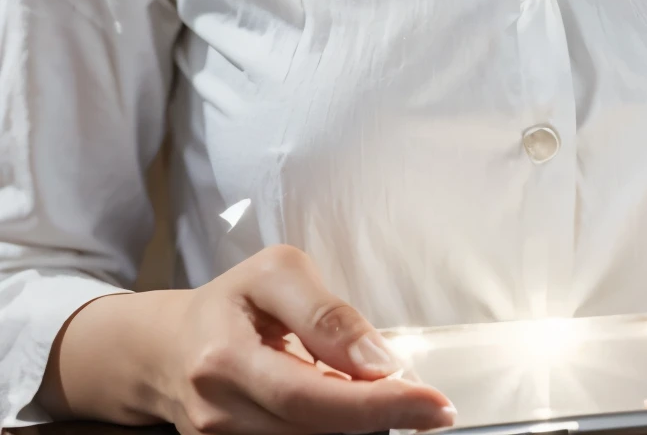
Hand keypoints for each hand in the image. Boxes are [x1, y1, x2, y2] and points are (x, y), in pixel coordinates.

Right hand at [44, 244, 455, 433]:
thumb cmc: (229, 302)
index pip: (313, 398)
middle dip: (380, 417)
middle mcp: (219, 415)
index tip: (435, 405)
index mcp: (223, 360)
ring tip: (376, 394)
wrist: (165, 348)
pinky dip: (332, 429)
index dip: (379, 406)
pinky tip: (345, 407)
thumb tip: (379, 361)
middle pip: (316, 432)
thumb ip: (326, 313)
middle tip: (426, 403)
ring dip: (356, 423)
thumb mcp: (276, 274)